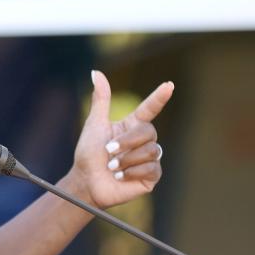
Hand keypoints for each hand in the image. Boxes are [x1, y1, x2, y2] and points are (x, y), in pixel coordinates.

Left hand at [68, 71, 172, 209]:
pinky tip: (121, 176)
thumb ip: (101, 100)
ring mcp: (149, 158)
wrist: (86, 182)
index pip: (150, 108)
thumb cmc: (88, 154)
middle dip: (127, 141)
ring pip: (150, 150)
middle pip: (148, 131)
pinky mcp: (151, 176)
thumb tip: (96, 72)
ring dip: (127, 159)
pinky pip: (152, 168)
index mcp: (131, 125)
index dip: (159, 97)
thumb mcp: (94, 125)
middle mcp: (142, 140)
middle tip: (108, 151)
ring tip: (112, 167)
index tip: (169, 85)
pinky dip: (133, 172)